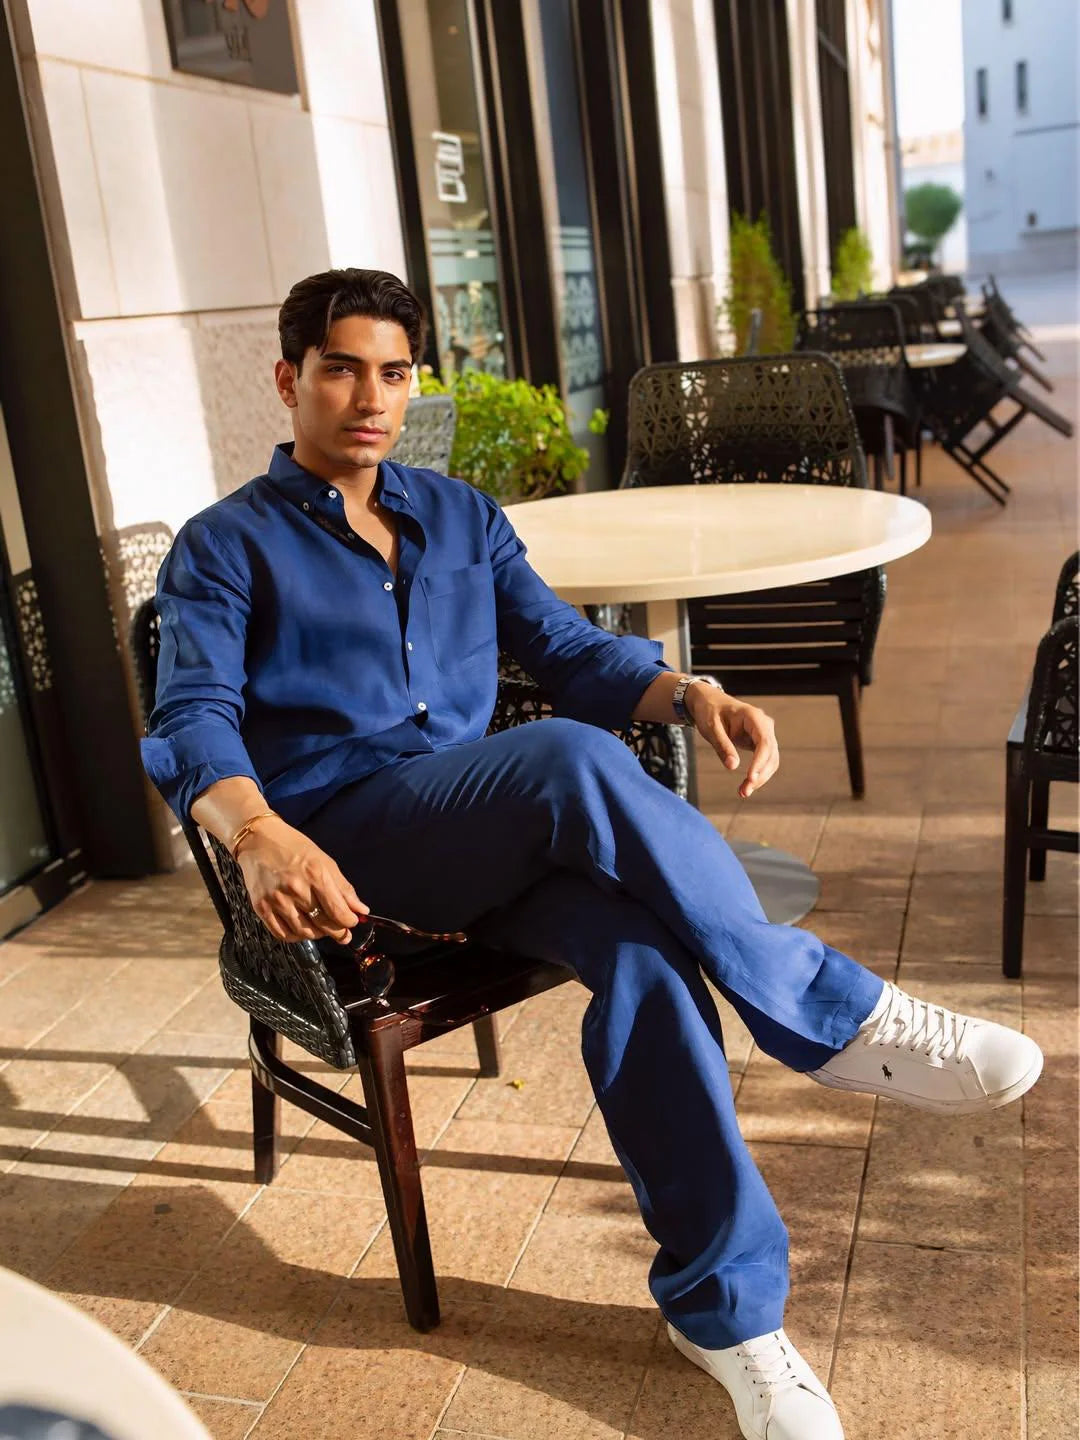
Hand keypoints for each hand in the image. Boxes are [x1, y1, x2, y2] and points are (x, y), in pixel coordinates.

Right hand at [235, 817, 368, 942]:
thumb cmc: (293, 847)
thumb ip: (344, 888)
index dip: (349, 922)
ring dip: (317, 934)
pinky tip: (302, 928)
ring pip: (304, 932)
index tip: (352, 922)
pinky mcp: (261, 908)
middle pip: (323, 924)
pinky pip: (282, 934)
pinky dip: (296, 936)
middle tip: (342, 933)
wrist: (258, 841)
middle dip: (338, 933)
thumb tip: (361, 910)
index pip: (338, 911)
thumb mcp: (325, 861)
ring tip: (322, 927)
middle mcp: (296, 889)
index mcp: (316, 875)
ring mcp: (277, 900)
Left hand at [685, 685, 779, 797]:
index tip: (750, 778)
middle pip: (771, 753)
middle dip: (760, 774)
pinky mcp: (760, 742)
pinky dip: (757, 773)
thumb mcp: (711, 728)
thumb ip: (722, 746)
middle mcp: (764, 724)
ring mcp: (764, 734)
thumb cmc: (709, 712)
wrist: (709, 703)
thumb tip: (732, 767)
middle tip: (744, 792)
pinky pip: (764, 760)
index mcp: (753, 716)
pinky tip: (747, 785)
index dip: (760, 761)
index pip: (764, 741)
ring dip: (760, 777)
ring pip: (771, 760)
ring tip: (744, 792)